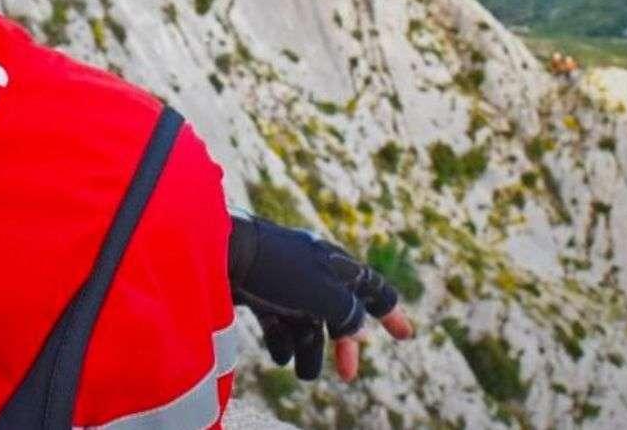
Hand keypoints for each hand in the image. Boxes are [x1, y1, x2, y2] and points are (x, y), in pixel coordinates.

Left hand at [228, 215, 415, 381]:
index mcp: (335, 265)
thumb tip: (358, 328)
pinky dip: (283, 340)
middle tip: (346, 374)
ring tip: (303, 373)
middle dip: (343, 344)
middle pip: (339, 313)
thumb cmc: (276, 269)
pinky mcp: (260, 292)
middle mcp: (314, 272)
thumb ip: (347, 312)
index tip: (405, 337)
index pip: (372, 289)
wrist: (221, 252)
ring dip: (309, 349)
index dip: (390, 313)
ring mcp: (286, 282)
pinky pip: (280, 321)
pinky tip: (281, 356)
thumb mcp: (321, 294)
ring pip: (307, 322)